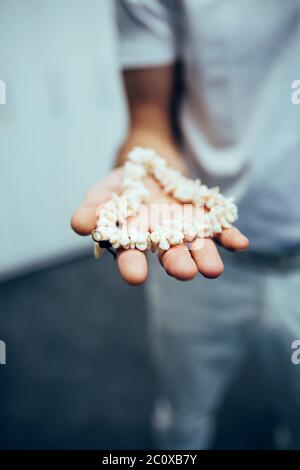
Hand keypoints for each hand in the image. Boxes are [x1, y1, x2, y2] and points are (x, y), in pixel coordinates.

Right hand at [71, 167, 248, 284]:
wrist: (152, 170)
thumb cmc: (124, 187)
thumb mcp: (104, 193)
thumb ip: (93, 209)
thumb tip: (79, 225)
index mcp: (134, 241)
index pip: (131, 256)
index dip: (132, 266)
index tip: (135, 276)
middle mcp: (162, 241)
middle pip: (170, 256)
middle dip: (177, 265)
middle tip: (183, 273)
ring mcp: (186, 231)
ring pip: (198, 248)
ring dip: (206, 258)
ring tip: (213, 270)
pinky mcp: (205, 219)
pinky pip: (220, 230)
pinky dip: (229, 237)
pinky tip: (240, 244)